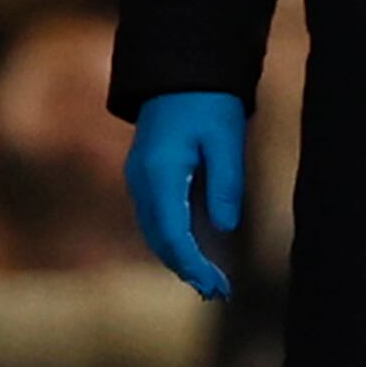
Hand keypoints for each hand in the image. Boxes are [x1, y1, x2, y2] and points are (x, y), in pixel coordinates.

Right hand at [124, 90, 246, 303]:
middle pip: (159, 239)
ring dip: (179, 260)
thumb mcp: (226, 138)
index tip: (218, 285)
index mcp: (160, 172)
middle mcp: (142, 181)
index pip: (173, 232)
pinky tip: (194, 255)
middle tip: (220, 292)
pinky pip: (155, 220)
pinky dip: (172, 242)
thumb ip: (226, 182)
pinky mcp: (145, 178)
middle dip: (187, 269)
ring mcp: (139, 180)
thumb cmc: (207, 102)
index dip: (194, 264)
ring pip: (154, 232)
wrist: (177, 73)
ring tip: (210, 283)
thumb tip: (226, 227)